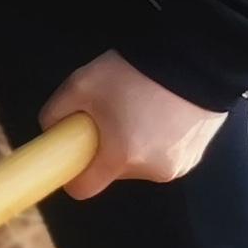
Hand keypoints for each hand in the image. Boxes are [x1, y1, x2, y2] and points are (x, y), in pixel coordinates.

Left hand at [39, 50, 231, 199]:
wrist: (194, 58)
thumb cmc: (135, 71)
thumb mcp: (80, 84)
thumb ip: (54, 112)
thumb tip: (51, 129)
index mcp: (123, 156)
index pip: (83, 188)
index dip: (71, 173)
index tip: (70, 155)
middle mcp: (153, 169)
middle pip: (112, 172)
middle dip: (105, 149)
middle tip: (109, 115)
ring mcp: (179, 164)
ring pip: (138, 163)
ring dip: (132, 143)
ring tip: (138, 108)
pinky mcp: (196, 155)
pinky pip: (162, 155)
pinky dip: (155, 139)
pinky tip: (159, 112)